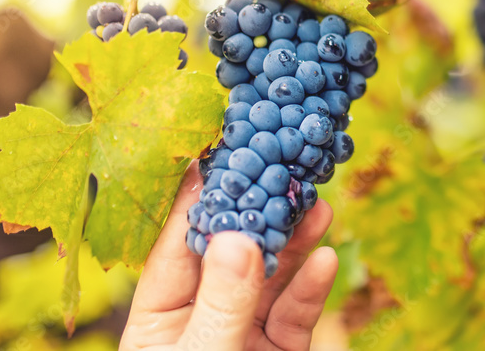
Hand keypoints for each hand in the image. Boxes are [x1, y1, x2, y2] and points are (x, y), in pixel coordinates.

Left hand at [120, 163, 337, 350]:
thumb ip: (222, 303)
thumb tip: (239, 238)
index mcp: (158, 318)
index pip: (180, 247)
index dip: (201, 200)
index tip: (221, 153)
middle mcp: (202, 317)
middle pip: (232, 253)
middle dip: (260, 211)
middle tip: (283, 168)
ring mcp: (244, 331)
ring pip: (271, 276)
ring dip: (295, 241)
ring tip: (317, 206)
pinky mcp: (280, 349)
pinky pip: (296, 313)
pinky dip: (312, 287)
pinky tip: (326, 258)